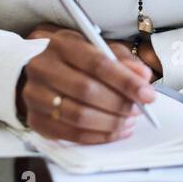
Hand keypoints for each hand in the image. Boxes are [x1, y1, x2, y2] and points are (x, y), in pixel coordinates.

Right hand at [16, 25, 156, 143]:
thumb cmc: (75, 60)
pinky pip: (71, 135)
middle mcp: (43, 67)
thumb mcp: (99, 49)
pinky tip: (114, 131)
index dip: (125, 81)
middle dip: (119, 103)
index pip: (97, 63)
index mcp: (62, 44)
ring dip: (110, 122)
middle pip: (87, 91)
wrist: (40, 71)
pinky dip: (98, 136)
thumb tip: (142, 76)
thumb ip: (123, 60)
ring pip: (78, 115)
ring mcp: (35, 95)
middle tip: (139, 109)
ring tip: (128, 121)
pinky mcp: (35, 120)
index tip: (147, 94)